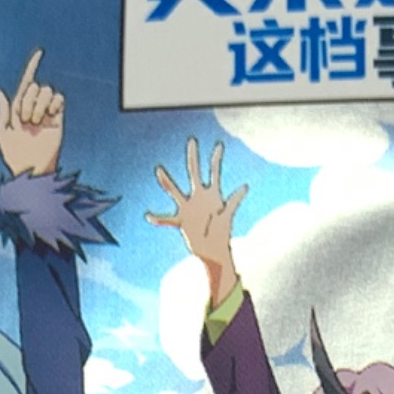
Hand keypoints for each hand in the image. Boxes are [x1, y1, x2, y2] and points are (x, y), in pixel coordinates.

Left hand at [0, 48, 64, 177]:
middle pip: (33, 86)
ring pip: (46, 90)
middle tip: (24, 120)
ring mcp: (47, 112)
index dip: (33, 67)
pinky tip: (48, 117)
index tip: (40, 53)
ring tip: (34, 123)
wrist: (31, 168)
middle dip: (26, 101)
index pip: (27, 83)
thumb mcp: (2, 133)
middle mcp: (34, 107)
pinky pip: (59, 99)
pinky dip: (53, 104)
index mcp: (20, 108)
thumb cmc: (14, 155)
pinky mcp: (59, 118)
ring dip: (37, 105)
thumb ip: (2, 111)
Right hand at [144, 135, 246, 311]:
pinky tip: (148, 216)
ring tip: (159, 170)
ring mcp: (188, 208)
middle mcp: (199, 198)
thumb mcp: (227, 216)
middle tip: (192, 141)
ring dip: (167, 181)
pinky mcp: (181, 221)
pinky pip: (167, 219)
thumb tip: (245, 186)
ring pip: (175, 191)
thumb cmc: (222, 234)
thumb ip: (233, 201)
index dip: (216, 159)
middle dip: (193, 157)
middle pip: (194, 172)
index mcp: (212, 195)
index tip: (219, 145)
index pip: (214, 173)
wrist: (214, 251)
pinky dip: (158, 219)